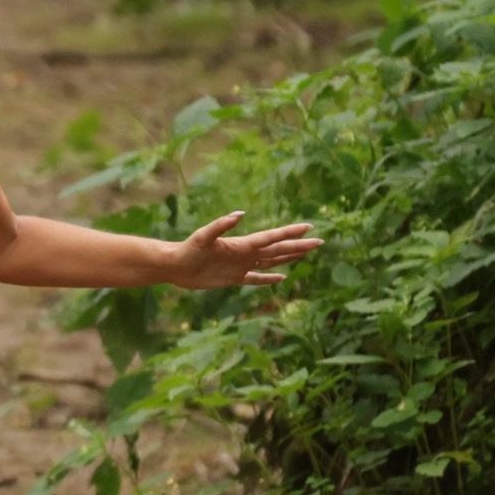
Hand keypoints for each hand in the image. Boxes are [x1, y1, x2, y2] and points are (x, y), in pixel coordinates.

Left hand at [164, 211, 319, 288]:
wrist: (175, 265)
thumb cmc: (188, 249)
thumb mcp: (203, 236)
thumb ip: (220, 225)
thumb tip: (239, 214)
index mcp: (242, 243)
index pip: (272, 237)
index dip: (290, 232)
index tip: (308, 227)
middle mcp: (245, 253)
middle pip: (277, 249)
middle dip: (298, 245)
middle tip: (319, 241)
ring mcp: (241, 265)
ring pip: (271, 261)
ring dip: (288, 257)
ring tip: (305, 252)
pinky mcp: (233, 278)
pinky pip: (256, 279)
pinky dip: (269, 279)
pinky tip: (281, 278)